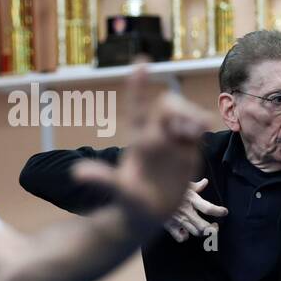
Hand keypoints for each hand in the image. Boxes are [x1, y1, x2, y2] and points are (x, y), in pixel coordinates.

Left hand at [70, 66, 211, 223]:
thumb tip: (77, 173)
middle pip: (167, 107)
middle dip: (178, 108)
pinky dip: (199, 124)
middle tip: (188, 125)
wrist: (147, 217)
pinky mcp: (187, 152)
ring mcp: (173, 143)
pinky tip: (203, 127)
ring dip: (191, 115)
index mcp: (137, 140)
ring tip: (198, 127)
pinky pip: (196, 131)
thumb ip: (103, 180)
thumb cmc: (129, 203)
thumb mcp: (118, 192)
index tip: (142, 63)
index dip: (138, 85)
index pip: (137, 107)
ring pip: (184, 115)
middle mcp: (156, 136)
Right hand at [165, 178, 227, 242]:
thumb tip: (205, 182)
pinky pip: (181, 238)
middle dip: (212, 228)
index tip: (224, 211)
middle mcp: (186, 211)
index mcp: (191, 199)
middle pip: (204, 227)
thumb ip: (196, 186)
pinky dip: (185, 236)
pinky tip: (185, 231)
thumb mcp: (183, 183)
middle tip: (214, 225)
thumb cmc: (168, 185)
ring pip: (196, 233)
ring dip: (202, 232)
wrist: (150, 191)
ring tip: (203, 229)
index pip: (209, 208)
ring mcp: (178, 220)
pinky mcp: (169, 226)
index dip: (219, 211)